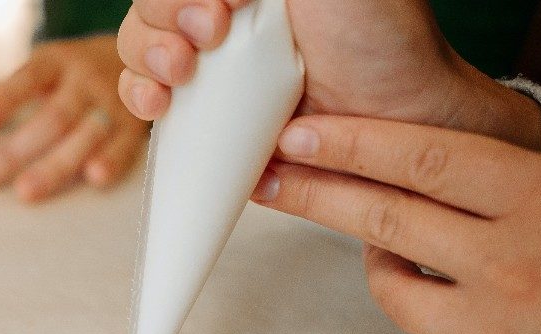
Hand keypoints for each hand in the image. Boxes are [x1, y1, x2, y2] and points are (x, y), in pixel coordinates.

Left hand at [0, 36, 149, 202]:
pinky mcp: (134, 126)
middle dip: (16, 151)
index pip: (25, 80)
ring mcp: (112, 104)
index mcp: (55, 64)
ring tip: (27, 192)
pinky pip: (125, 145)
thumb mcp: (38, 74)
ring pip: (84, 136)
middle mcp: (84, 82)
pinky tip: (94, 179)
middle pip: (51, 118)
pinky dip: (112, 162)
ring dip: (56, 165)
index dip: (3, 99)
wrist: (140, 57)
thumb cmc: (74, 75)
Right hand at [114, 0, 540, 150]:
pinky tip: (162, 109)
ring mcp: (211, 65)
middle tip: (206, 40)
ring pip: (139, 52)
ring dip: (144, 63)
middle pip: (149, 10)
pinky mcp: (208, 113)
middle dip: (160, 24)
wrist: (401, 116)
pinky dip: (142, 100)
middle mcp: (223, 14)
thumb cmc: (380, 34)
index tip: (221, 10)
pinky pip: (151, 101)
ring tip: (177, 81)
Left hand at [252, 114, 540, 333]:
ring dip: (387, 269)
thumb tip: (433, 172)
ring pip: (396, 294)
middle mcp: (513, 269)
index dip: (353, 143)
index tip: (300, 134)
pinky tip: (463, 317)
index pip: (425, 160)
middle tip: (271, 179)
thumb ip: (523, 188)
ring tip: (403, 255)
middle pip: (384, 220)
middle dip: (315, 193)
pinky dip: (436, 330)